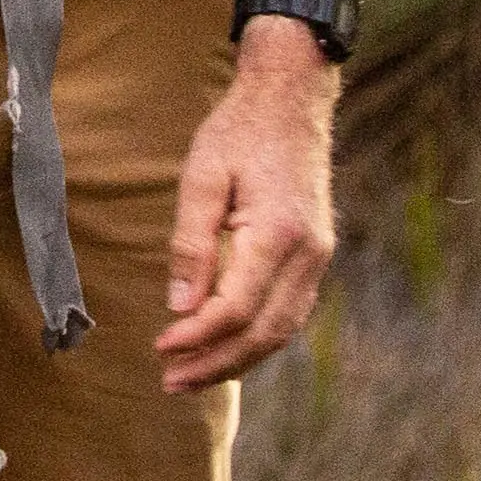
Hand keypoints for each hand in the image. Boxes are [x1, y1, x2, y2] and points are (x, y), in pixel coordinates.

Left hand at [158, 25, 337, 391]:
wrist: (291, 98)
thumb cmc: (239, 131)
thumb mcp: (201, 177)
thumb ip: (190, 245)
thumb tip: (179, 307)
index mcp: (278, 232)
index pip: (236, 308)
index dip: (197, 336)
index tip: (161, 347)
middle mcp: (308, 253)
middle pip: (264, 332)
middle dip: (216, 363)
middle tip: (171, 382)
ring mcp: (319, 256)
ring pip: (282, 329)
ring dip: (237, 358)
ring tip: (192, 376)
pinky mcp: (317, 254)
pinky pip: (290, 311)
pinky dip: (258, 336)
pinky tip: (226, 346)